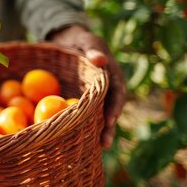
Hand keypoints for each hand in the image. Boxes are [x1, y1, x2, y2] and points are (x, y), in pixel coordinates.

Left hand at [48, 25, 125, 148]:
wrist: (70, 41)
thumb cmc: (79, 40)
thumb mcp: (86, 40)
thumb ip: (92, 49)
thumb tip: (100, 60)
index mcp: (111, 73)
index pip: (116, 92)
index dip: (114, 107)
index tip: (110, 120)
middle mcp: (108, 86)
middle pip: (111, 108)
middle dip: (110, 126)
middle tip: (105, 143)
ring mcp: (97, 93)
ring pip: (101, 113)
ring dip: (101, 130)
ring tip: (100, 147)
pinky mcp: (86, 98)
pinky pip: (88, 112)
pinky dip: (87, 124)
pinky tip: (82, 139)